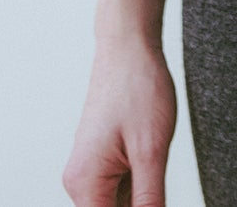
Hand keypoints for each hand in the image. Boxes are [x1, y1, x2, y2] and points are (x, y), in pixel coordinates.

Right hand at [61, 35, 177, 206]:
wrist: (129, 45)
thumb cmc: (137, 86)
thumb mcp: (151, 151)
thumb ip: (150, 200)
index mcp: (85, 184)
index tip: (155, 200)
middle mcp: (81, 181)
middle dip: (141, 206)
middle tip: (155, 173)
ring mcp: (91, 170)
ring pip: (120, 204)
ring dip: (142, 197)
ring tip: (152, 159)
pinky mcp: (102, 160)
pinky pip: (122, 188)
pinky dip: (141, 185)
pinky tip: (152, 160)